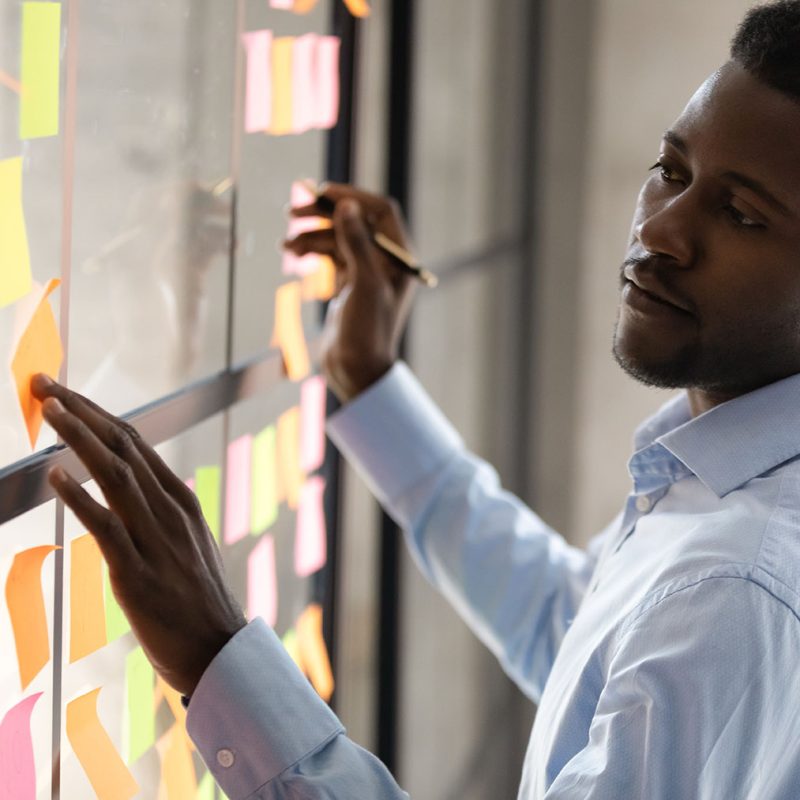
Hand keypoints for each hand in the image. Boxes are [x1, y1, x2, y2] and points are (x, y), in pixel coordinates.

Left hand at [31, 374, 246, 696]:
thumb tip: (138, 489)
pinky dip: (80, 497)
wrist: (221, 649)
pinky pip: (106, 527)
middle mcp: (170, 510)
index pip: (134, 442)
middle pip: (122, 446)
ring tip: (49, 410)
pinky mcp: (138, 573)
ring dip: (79, 437)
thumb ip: (163, 513)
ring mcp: (156, 539)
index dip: (96, 412)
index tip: (66, 392)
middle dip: (81, 410)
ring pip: (116, 475)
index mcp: (181, 500)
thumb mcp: (188, 543)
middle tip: (43, 383)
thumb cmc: (200, 601)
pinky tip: (55, 476)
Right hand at [284, 184, 416, 401]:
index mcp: (399, 258)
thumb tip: (347, 205)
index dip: (351, 197)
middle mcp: (384, 261)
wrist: (356, 371)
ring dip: (310, 235)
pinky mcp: (347, 284)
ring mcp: (365, 272)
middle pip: (354, 221)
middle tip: (292, 212)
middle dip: (323, 215)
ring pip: (336, 238)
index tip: (322, 193)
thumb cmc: (368, 331)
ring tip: (286, 244)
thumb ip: (356, 243)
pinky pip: (328, 255)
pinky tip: (292, 252)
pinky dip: (311, 250)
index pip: (379, 212)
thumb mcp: (364, 284)